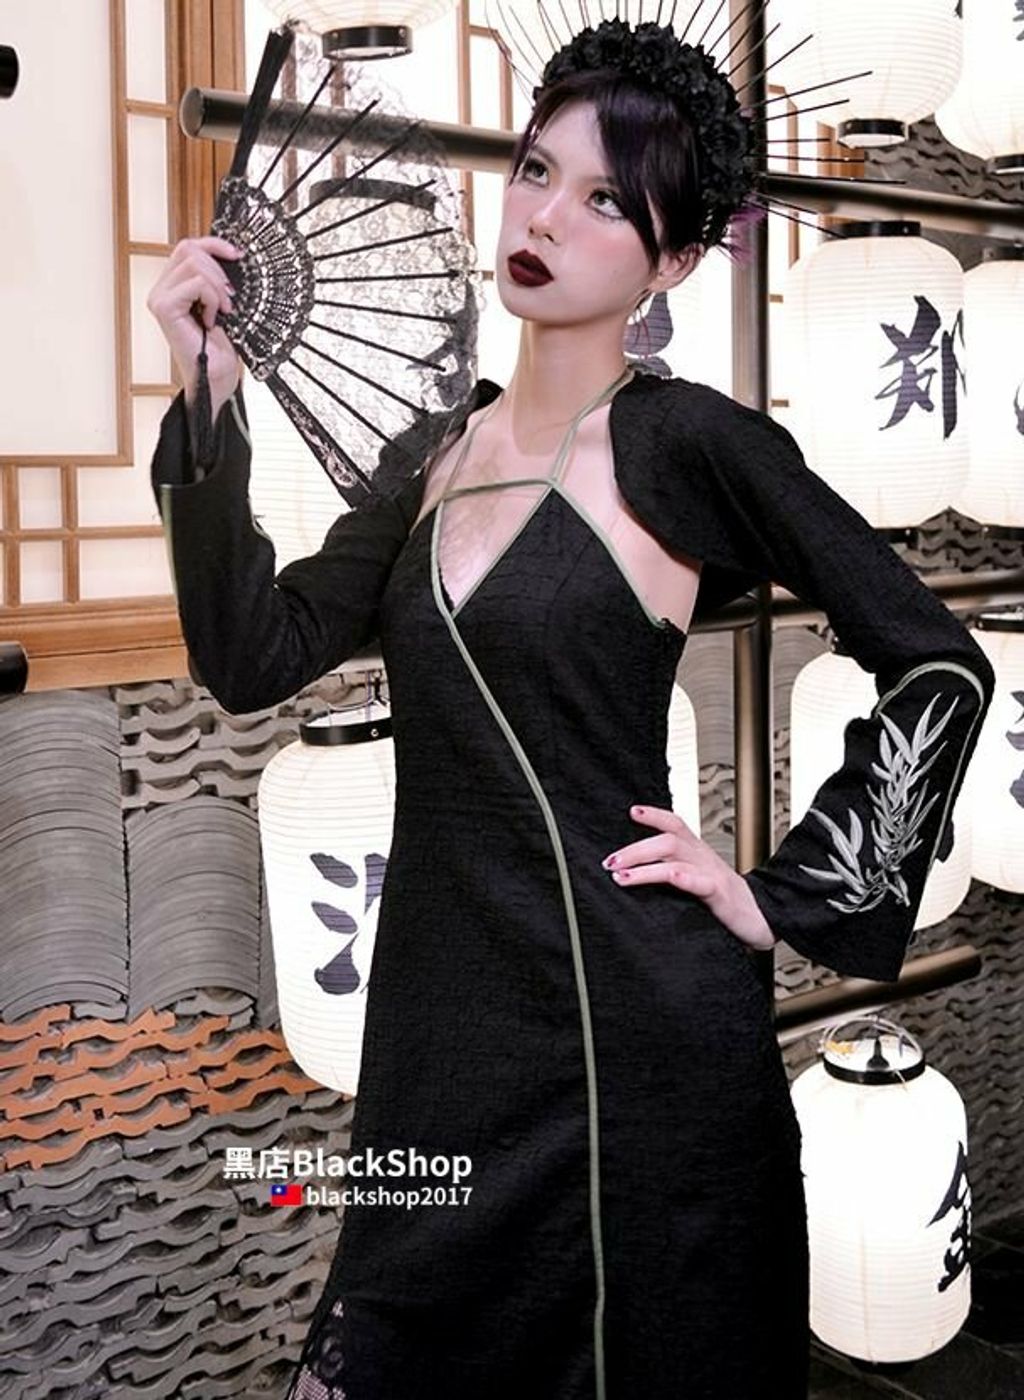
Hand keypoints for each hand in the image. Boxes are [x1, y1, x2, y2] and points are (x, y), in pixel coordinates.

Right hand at [146, 236, 244, 420]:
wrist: (217, 377)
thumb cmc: (220, 347)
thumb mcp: (222, 303)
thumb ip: (216, 278)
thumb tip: (231, 254)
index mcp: (173, 285)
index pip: (188, 247)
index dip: (213, 244)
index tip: (237, 254)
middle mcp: (162, 289)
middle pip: (189, 249)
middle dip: (218, 271)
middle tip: (229, 300)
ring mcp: (159, 297)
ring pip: (193, 263)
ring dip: (217, 287)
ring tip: (223, 311)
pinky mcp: (164, 308)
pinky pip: (195, 283)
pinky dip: (211, 298)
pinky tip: (212, 319)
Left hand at [602, 804, 777, 951]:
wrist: (761, 919)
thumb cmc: (726, 901)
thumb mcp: (697, 880)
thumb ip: (673, 872)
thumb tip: (635, 873)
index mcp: (697, 852)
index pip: (675, 825)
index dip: (654, 815)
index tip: (631, 811)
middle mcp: (703, 858)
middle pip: (667, 840)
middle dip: (635, 849)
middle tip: (609, 862)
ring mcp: (712, 874)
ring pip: (676, 859)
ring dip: (644, 866)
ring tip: (620, 875)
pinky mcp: (720, 895)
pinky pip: (700, 883)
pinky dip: (683, 878)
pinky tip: (670, 878)